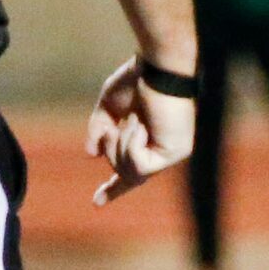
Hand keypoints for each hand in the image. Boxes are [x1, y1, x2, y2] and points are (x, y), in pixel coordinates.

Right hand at [87, 56, 196, 205]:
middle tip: (114, 127)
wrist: (157, 66)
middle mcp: (164, 150)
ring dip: (120, 145)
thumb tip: (92, 155)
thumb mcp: (109, 107)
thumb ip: (100, 130)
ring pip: (130, 172)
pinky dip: (131, 144)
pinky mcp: (176, 152)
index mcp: (150, 141)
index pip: (132, 171)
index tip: (96, 203)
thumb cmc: (137, 79)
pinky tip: (140, 125)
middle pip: (125, 173)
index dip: (113, 188)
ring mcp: (172, 153)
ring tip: (132, 120)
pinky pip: (140, 166)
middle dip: (110, 151)